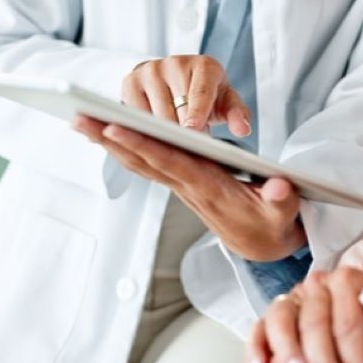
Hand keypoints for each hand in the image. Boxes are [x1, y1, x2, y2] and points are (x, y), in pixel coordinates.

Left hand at [74, 118, 305, 260]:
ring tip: (80, 120)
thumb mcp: (283, 214)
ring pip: (139, 162)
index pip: (171, 163)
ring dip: (108, 143)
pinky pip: (146, 163)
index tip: (115, 127)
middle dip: (111, 140)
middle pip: (143, 160)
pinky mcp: (181, 182)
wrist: (262, 244)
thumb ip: (282, 200)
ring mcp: (181, 185)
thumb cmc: (272, 223)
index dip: (143, 146)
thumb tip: (278, 186)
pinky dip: (123, 148)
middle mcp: (188, 186)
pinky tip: (105, 134)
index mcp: (210, 189)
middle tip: (78, 118)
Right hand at [122, 55, 250, 134]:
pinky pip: (134, 113)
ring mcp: (150, 70)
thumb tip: (243, 129)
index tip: (192, 130)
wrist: (177, 80)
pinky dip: (143, 129)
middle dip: (182, 132)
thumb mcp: (227, 103)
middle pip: (176, 106)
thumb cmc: (207, 95)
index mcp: (204, 66)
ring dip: (163, 133)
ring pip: (154, 113)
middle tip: (189, 148)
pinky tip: (153, 136)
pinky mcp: (130, 82)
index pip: (201, 91)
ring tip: (173, 142)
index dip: (197, 112)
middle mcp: (175, 63)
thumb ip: (238, 115)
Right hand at [246, 268, 362, 362]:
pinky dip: (256, 347)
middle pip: (314, 323)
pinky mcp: (276, 315)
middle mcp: (315, 286)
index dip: (357, 358)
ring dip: (289, 353)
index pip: (349, 319)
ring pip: (281, 321)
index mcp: (345, 279)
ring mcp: (292, 299)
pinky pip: (258, 327)